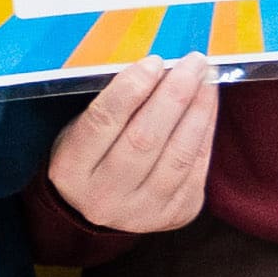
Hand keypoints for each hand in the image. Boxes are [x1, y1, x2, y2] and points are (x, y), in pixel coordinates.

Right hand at [46, 53, 216, 234]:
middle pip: (144, 140)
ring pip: (177, 156)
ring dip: (198, 112)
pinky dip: (205, 131)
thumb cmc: (91, 152)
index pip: (101, 122)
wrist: (101, 206)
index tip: (155, 62)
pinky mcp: (175, 214)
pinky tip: (208, 106)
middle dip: (173, 96)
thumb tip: (158, 68)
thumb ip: (112, 105)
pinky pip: (197, 168)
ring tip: (207, 79)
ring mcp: (141, 211)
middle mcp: (102, 196)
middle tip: (193, 63)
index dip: (130, 89)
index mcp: (70, 169)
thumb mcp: (80, 128)